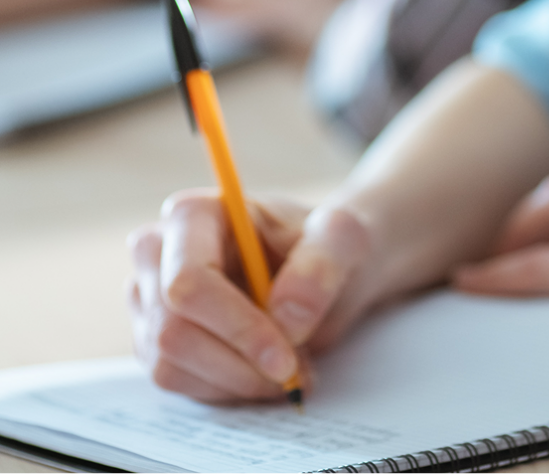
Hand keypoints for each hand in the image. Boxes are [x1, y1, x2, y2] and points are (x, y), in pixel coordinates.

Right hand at [128, 189, 375, 402]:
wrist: (325, 268)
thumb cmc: (326, 244)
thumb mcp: (344, 238)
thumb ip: (321, 265)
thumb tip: (286, 316)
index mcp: (195, 214)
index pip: (189, 281)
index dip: (235, 327)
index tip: (285, 360)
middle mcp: (158, 251)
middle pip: (173, 331)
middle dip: (239, 364)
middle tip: (295, 373)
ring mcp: (150, 296)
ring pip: (169, 364)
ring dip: (235, 381)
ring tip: (290, 370)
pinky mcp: (155, 335)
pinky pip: (175, 381)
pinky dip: (225, 388)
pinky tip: (263, 372)